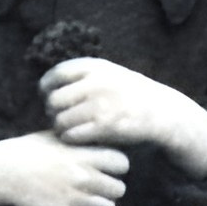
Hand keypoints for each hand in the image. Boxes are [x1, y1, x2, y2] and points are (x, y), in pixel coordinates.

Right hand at [0, 130, 129, 205]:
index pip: (123, 163)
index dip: (118, 166)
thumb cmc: (32, 149)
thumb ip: (82, 141)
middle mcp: (85, 177)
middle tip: (102, 187)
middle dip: (112, 188)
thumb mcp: (61, 136)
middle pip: (119, 188)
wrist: (7, 172)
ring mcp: (75, 198)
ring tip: (93, 202)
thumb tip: (98, 137)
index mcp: (86, 155)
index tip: (110, 168)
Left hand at [40, 57, 206, 175]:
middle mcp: (96, 83)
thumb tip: (50, 83)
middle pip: (54, 100)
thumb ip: (84, 75)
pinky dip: (70, 138)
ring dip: (60, 127)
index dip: (46, 86)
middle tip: (59, 115)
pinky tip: (78, 137)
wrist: (159, 111)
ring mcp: (100, 105)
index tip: (47, 94)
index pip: (57, 73)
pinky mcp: (104, 127)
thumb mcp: (110, 73)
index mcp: (96, 67)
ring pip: (60, 120)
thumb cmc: (130, 93)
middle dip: (52, 110)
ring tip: (69, 128)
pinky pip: (71, 135)